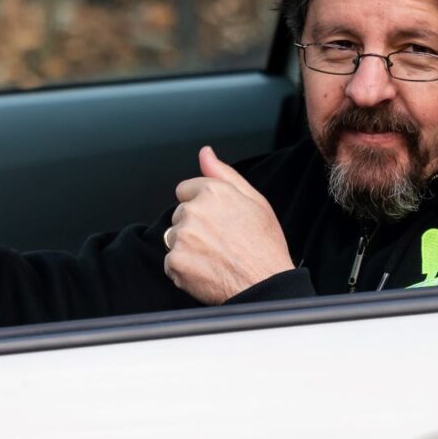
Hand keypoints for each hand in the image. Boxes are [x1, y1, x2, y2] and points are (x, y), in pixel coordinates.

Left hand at [164, 146, 291, 303]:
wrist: (265, 285)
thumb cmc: (265, 247)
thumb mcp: (254, 200)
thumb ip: (223, 174)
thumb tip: (205, 153)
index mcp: (212, 192)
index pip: (185, 191)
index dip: (201, 206)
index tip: (215, 220)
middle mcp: (194, 211)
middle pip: (180, 215)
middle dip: (194, 226)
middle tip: (220, 242)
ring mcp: (182, 237)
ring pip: (174, 238)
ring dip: (188, 248)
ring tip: (215, 257)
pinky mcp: (175, 262)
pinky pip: (171, 262)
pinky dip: (185, 269)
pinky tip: (207, 271)